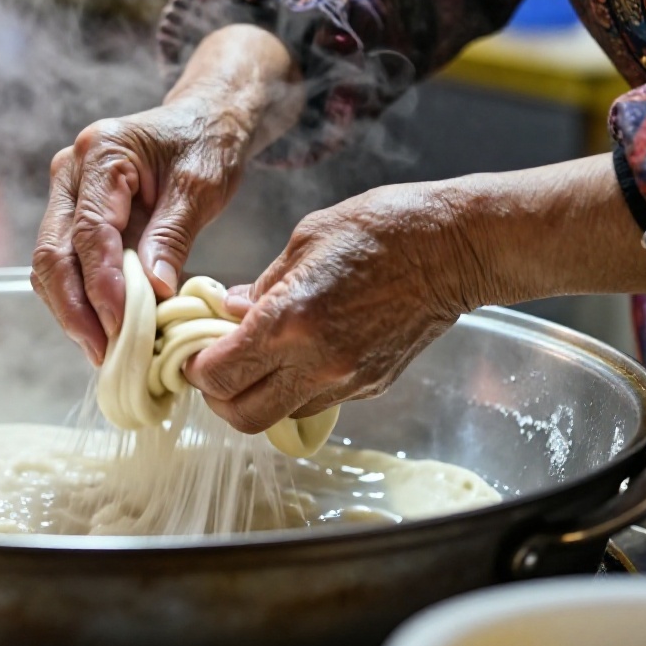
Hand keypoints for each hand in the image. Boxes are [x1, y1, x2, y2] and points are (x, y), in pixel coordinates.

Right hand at [31, 24, 304, 364]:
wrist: (203, 119)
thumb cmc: (207, 143)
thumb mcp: (202, 185)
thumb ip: (173, 236)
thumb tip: (154, 292)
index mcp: (101, 152)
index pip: (90, 231)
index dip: (102, 285)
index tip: (122, 326)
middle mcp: (70, 171)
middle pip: (53, 252)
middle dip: (75, 309)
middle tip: (104, 353)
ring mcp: (66, 193)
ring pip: (51, 264)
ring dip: (73, 311)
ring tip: (105, 350)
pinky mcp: (72, 215)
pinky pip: (65, 264)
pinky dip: (79, 300)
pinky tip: (104, 329)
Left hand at [187, 183, 470, 432]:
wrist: (453, 249)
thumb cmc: (382, 229)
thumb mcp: (307, 239)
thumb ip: (263, 284)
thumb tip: (231, 309)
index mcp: (289, 322)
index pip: (218, 375)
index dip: (195, 369)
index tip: (192, 351)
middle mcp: (315, 363)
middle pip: (242, 416)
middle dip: (218, 398)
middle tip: (215, 368)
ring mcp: (346, 381)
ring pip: (279, 415)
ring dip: (258, 395)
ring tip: (258, 359)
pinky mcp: (371, 386)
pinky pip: (316, 402)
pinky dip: (296, 387)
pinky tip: (300, 354)